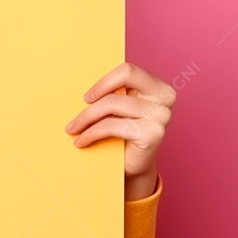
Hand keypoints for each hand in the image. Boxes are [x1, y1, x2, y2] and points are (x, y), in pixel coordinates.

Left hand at [63, 61, 173, 192]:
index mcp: (158, 87)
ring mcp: (161, 116)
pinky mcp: (152, 133)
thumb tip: (78, 80)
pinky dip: (90, 133)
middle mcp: (164, 98)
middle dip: (96, 93)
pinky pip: (111, 126)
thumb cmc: (122, 134)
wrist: (132, 166)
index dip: (104, 81)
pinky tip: (81, 141)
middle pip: (121, 83)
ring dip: (86, 117)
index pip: (127, 71)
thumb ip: (111, 92)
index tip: (87, 96)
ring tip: (73, 128)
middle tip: (79, 108)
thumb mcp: (118, 109)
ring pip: (111, 104)